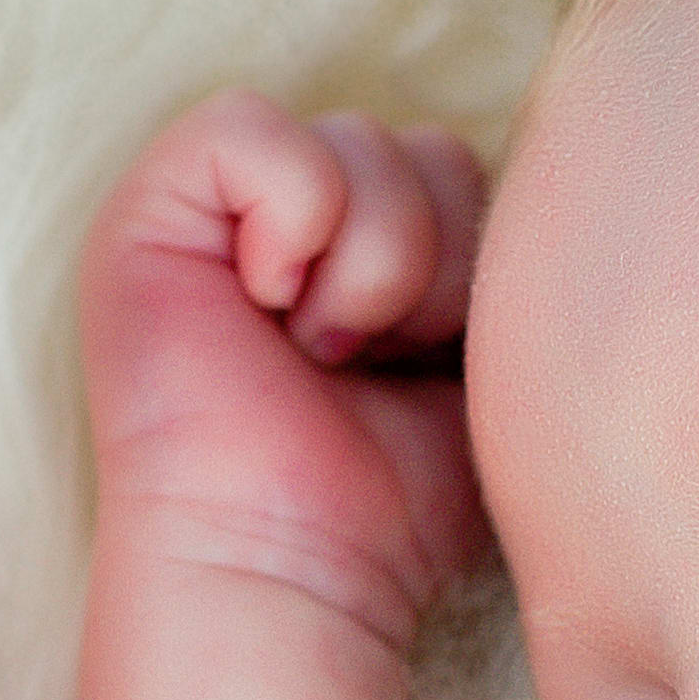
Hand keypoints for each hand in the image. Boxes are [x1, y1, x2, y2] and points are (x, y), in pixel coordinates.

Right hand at [82, 91, 493, 648]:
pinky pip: (247, 127)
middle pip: (419, 144)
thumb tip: (553, 200)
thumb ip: (500, 268)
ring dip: (370, 265)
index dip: (472, 263)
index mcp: (362, 247)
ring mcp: (211, 213)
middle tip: (371, 363)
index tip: (426, 366)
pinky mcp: (145, 214)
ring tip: (324, 352)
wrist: (291, 572)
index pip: (460, 168)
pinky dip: (290, 218)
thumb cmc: (388, 504)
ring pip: (355, 137)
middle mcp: (286, 219)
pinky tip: (271, 308)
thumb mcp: (482, 368)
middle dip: (427, 264)